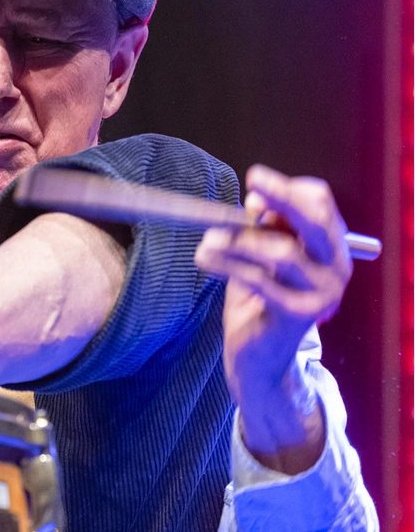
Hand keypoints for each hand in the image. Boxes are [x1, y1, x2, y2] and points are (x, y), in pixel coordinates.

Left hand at [194, 164, 352, 473]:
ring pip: (282, 252)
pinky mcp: (299, 315)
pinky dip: (227, 265)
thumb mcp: (263, 257)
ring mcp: (321, 293)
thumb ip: (265, 230)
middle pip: (314, 221)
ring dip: (239, 240)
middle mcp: (335, 267)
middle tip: (252, 182)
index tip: (254, 186)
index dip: (286, 190)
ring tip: (208, 240)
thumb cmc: (258, 299)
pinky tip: (204, 258)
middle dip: (282, 197)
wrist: (259, 357)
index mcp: (329, 246)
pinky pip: (260, 281)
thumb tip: (255, 200)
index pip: (319, 203)